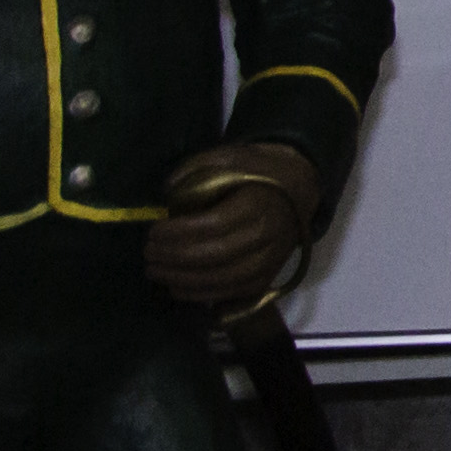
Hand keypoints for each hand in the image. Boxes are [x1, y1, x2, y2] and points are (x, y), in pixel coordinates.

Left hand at [148, 142, 319, 308]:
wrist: (302, 187)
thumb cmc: (260, 171)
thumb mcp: (231, 156)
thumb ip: (198, 169)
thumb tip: (168, 193)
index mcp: (259, 204)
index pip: (213, 226)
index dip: (178, 232)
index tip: (154, 230)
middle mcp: (268, 236)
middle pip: (214, 256)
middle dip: (174, 257)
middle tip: (148, 253)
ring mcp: (271, 260)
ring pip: (222, 280)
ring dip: (182, 280)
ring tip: (155, 271)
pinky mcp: (269, 276)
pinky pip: (231, 293)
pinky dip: (200, 294)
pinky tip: (176, 287)